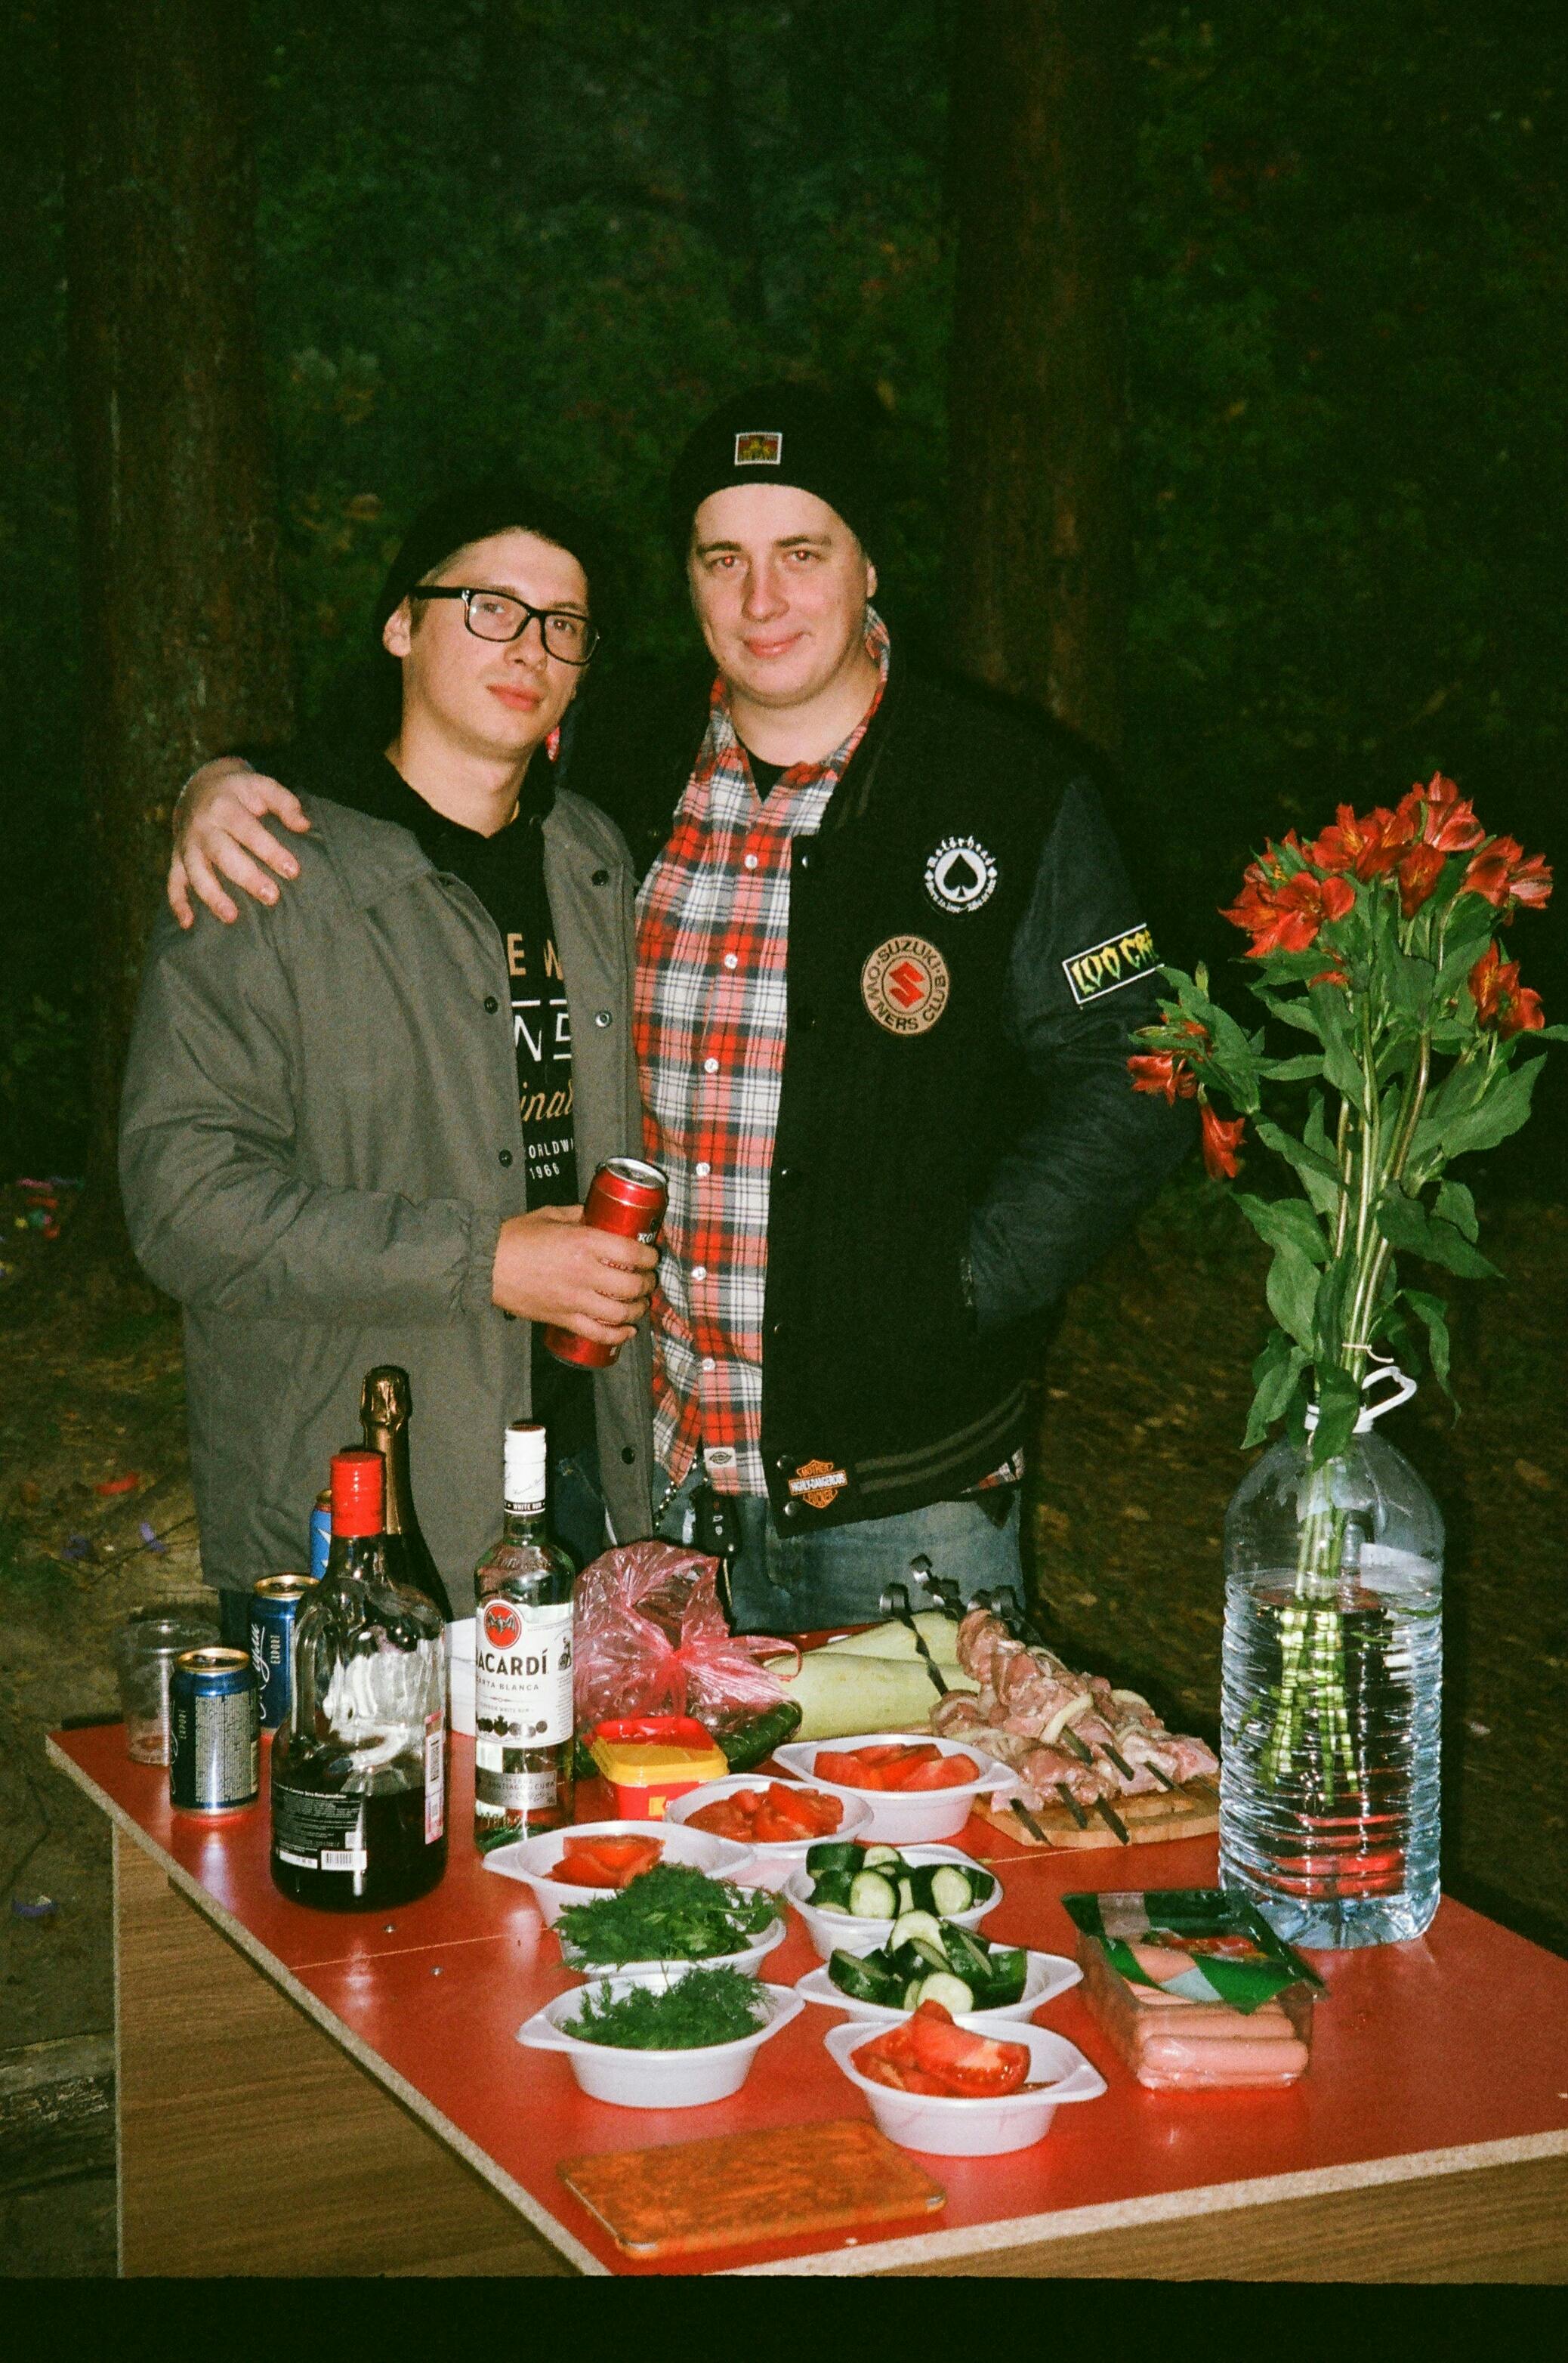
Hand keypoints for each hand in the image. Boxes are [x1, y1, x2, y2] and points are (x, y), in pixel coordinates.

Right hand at [168, 759, 311, 929]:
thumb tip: (305, 825)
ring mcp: (187, 844)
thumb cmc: (240, 793)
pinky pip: (173, 882)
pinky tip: (189, 923)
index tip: (293, 871)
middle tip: (271, 897)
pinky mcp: (177, 858)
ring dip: (212, 895)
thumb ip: (284, 803)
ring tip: (232, 917)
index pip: (249, 831)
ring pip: (196, 872)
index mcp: (224, 807)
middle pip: (222, 853)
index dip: (270, 851)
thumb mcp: (261, 786)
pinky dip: (178, 903)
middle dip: (246, 877)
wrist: (199, 787)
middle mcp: (202, 827)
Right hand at [491, 1204, 657, 1344]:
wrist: (485, 1264)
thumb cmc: (515, 1237)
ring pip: (620, 1313)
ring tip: (639, 1304)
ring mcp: (574, 1299)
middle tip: (647, 1280)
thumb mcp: (551, 1215)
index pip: (632, 1253)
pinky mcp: (563, 1318)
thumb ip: (579, 1215)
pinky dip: (618, 1335)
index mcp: (584, 1242)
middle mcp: (584, 1273)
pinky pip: (598, 1333)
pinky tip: (626, 1331)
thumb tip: (597, 1215)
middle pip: (632, 1286)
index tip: (650, 1256)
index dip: (648, 1256)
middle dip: (647, 1284)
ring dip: (637, 1310)